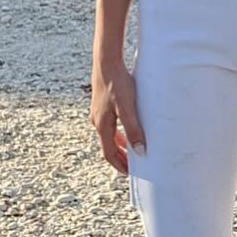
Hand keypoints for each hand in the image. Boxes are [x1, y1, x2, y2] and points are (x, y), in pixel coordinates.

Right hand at [90, 55, 144, 174]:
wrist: (106, 62)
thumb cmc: (118, 83)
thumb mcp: (128, 107)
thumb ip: (133, 129)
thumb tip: (140, 151)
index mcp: (102, 125)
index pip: (109, 153)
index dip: (119, 165)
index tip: (130, 174)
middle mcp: (97, 121)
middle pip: (107, 146)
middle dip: (119, 157)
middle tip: (132, 166)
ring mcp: (98, 112)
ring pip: (108, 135)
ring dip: (119, 144)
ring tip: (132, 149)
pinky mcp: (102, 103)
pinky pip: (110, 124)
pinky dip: (118, 132)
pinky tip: (127, 126)